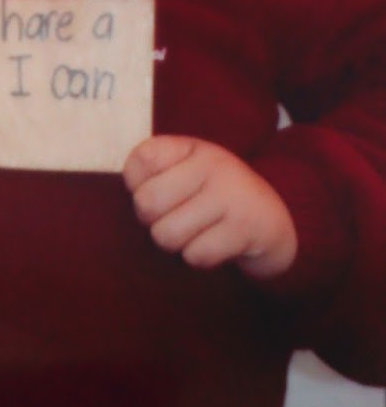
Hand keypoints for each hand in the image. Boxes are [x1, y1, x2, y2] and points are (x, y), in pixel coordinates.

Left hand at [123, 135, 297, 279]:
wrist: (273, 221)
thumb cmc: (215, 197)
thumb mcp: (186, 172)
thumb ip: (152, 172)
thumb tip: (132, 190)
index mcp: (191, 147)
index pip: (140, 160)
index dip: (138, 186)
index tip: (161, 191)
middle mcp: (213, 164)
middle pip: (146, 204)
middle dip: (155, 221)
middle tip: (178, 218)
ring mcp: (231, 194)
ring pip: (166, 235)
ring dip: (177, 244)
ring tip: (198, 233)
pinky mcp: (246, 228)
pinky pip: (196, 255)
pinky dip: (201, 259)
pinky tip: (216, 245)